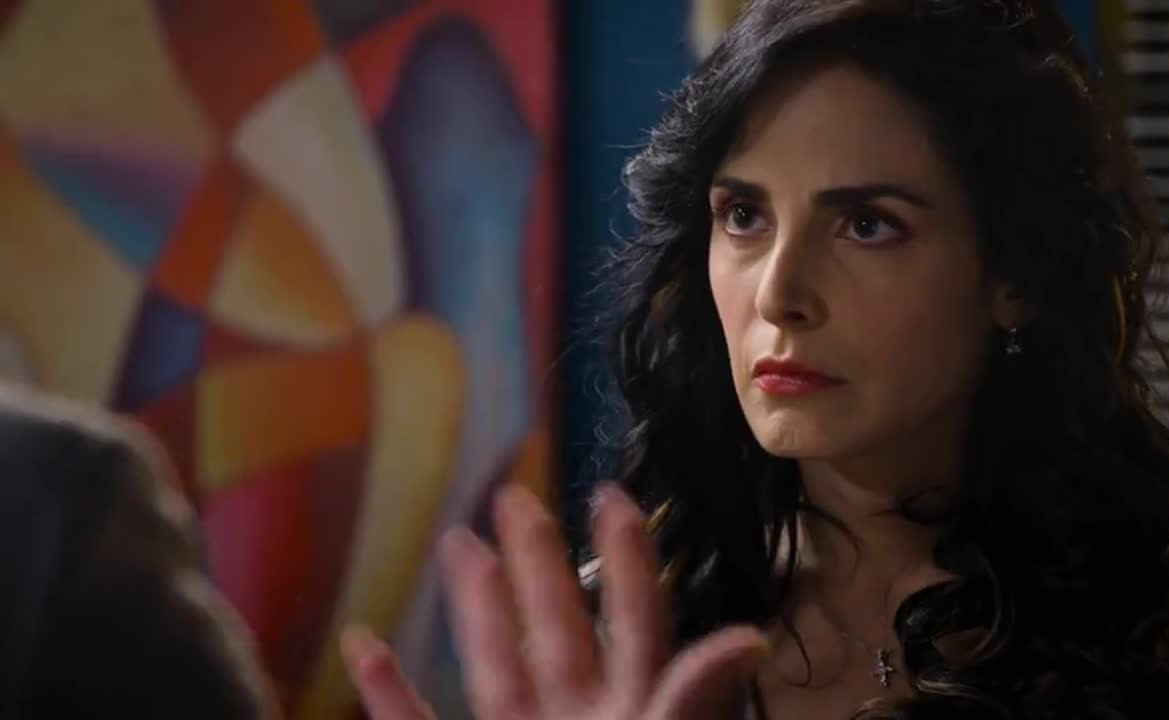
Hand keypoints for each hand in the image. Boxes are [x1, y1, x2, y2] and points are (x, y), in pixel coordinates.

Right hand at [341, 483, 766, 719]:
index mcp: (632, 719)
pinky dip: (391, 696)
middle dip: (540, 562)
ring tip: (457, 544)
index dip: (628, 558)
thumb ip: (690, 704)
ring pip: (494, 666)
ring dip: (475, 610)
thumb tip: (748, 637)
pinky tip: (364, 645)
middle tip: (517, 495)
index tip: (615, 493)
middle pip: (559, 627)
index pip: (636, 620)